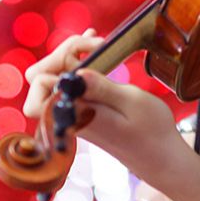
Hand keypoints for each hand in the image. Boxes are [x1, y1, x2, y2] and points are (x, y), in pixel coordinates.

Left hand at [22, 31, 181, 180]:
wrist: (161, 159)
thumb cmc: (152, 132)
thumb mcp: (133, 103)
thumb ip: (103, 88)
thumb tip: (75, 74)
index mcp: (75, 114)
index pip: (39, 84)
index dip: (56, 61)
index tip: (89, 53)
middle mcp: (69, 115)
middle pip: (40, 77)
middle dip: (62, 54)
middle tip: (94, 44)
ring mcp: (75, 113)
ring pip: (55, 77)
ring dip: (72, 55)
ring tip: (97, 41)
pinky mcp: (84, 110)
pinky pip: (71, 84)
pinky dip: (80, 64)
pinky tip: (96, 49)